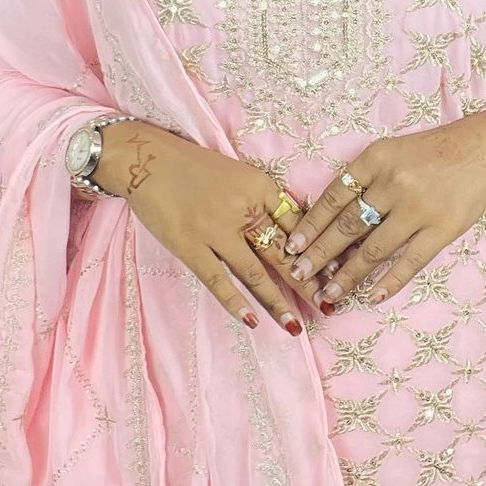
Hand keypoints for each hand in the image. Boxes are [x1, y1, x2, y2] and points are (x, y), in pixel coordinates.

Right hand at [94, 121, 313, 335]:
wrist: (147, 159)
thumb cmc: (195, 167)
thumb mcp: (240, 174)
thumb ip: (264, 200)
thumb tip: (295, 232)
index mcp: (260, 187)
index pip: (297, 225)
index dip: (319, 251)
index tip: (338, 272)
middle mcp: (244, 208)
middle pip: (283, 252)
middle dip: (307, 283)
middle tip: (327, 306)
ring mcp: (216, 229)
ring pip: (255, 272)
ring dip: (277, 301)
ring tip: (294, 326)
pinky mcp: (190, 245)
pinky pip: (218, 279)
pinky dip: (236, 301)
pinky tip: (251, 321)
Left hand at [283, 109, 485, 308]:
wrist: (484, 147)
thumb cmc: (430, 152)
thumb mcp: (390, 151)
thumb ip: (362, 177)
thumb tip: (329, 217)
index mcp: (375, 159)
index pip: (333, 198)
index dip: (310, 225)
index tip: (291, 247)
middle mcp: (393, 183)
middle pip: (347, 226)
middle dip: (319, 255)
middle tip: (297, 276)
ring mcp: (418, 208)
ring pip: (373, 249)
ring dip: (348, 275)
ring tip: (329, 294)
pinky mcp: (442, 229)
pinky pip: (409, 261)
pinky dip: (389, 281)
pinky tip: (371, 296)